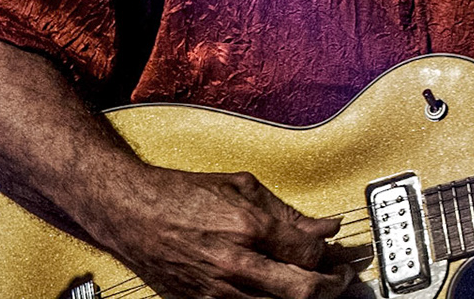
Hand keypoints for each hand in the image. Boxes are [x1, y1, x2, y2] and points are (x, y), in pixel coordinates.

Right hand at [81, 165, 355, 298]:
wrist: (132, 212)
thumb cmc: (181, 193)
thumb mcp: (240, 186)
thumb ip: (286, 211)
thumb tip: (325, 225)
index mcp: (247, 227)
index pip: (308, 253)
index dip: (330, 255)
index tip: (337, 252)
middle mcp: (235, 263)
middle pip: (302, 291)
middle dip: (331, 287)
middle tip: (341, 279)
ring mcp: (218, 291)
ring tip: (313, 288)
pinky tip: (278, 294)